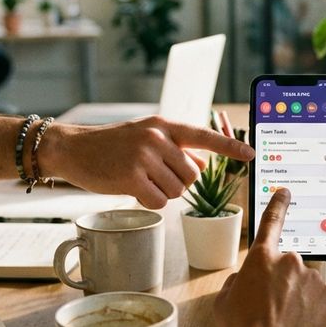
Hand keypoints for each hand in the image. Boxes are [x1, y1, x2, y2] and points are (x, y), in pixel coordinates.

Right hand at [44, 116, 254, 208]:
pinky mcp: (131, 177)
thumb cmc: (113, 145)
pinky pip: (159, 202)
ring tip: (140, 179)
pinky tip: (132, 189)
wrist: (74, 149)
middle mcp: (156, 138)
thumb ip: (176, 149)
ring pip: (177, 191)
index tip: (252, 154)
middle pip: (192, 175)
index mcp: (164, 125)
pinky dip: (149, 201)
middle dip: (178, 182)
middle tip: (154, 175)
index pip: (204, 136)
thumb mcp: (147, 137)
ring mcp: (143, 157)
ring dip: (162, 192)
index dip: (230, 147)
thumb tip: (203, 166)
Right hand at [214, 189, 325, 326]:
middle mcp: (290, 261)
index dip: (278, 204)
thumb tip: (245, 279)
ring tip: (284, 323)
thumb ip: (236, 281)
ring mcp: (313, 278)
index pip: (271, 221)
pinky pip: (320, 299)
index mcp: (262, 257)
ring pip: (305, 283)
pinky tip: (300, 326)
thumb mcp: (223, 302)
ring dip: (298, 297)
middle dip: (282, 283)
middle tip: (270, 310)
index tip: (286, 192)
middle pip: (288, 266)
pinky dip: (312, 310)